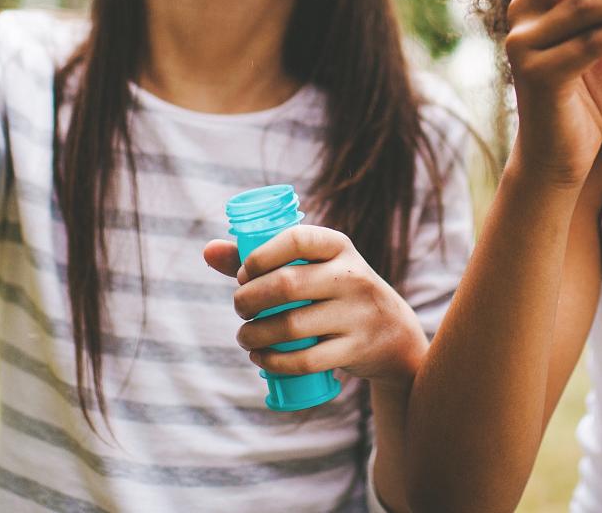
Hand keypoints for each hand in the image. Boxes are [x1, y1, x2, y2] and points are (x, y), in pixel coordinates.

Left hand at [202, 226, 426, 390]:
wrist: (394, 334)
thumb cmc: (337, 293)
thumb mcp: (313, 268)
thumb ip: (261, 259)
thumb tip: (207, 250)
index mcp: (339, 247)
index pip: (296, 238)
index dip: (260, 256)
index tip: (244, 274)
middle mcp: (353, 276)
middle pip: (287, 285)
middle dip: (249, 300)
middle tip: (239, 309)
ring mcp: (358, 314)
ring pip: (292, 326)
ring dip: (254, 334)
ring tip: (244, 336)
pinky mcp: (356, 349)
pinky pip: (306, 360)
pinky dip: (274, 362)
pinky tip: (260, 357)